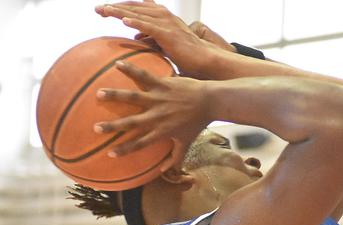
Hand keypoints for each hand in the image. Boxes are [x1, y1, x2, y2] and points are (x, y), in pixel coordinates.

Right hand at [95, 60, 208, 170]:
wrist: (211, 102)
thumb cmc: (198, 123)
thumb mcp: (187, 143)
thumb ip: (175, 158)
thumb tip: (162, 171)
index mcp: (162, 131)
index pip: (140, 144)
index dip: (125, 150)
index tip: (110, 154)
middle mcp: (157, 116)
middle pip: (132, 123)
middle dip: (113, 126)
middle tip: (95, 128)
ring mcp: (159, 100)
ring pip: (133, 98)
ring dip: (115, 96)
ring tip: (98, 94)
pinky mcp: (163, 85)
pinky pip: (144, 76)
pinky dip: (131, 69)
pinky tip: (117, 63)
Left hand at [96, 1, 221, 77]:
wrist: (204, 59)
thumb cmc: (186, 53)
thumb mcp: (163, 41)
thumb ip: (150, 36)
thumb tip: (135, 37)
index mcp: (161, 15)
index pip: (136, 7)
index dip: (120, 7)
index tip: (104, 10)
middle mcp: (163, 15)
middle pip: (134, 7)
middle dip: (114, 7)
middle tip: (97, 9)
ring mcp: (166, 23)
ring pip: (138, 15)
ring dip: (120, 12)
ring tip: (104, 11)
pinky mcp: (169, 34)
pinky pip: (149, 27)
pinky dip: (137, 23)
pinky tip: (124, 22)